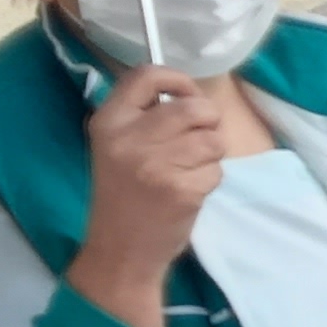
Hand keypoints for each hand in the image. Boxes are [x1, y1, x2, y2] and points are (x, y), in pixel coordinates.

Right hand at [70, 66, 225, 326]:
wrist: (120, 250)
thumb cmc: (124, 194)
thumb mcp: (116, 146)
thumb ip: (143, 116)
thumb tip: (187, 91)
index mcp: (109, 122)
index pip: (145, 75)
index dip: (177, 80)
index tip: (187, 95)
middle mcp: (129, 138)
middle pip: (193, 106)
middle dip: (208, 120)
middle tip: (199, 138)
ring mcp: (155, 164)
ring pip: (212, 139)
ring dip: (211, 154)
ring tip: (188, 169)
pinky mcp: (181, 189)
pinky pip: (216, 169)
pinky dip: (209, 180)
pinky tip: (187, 192)